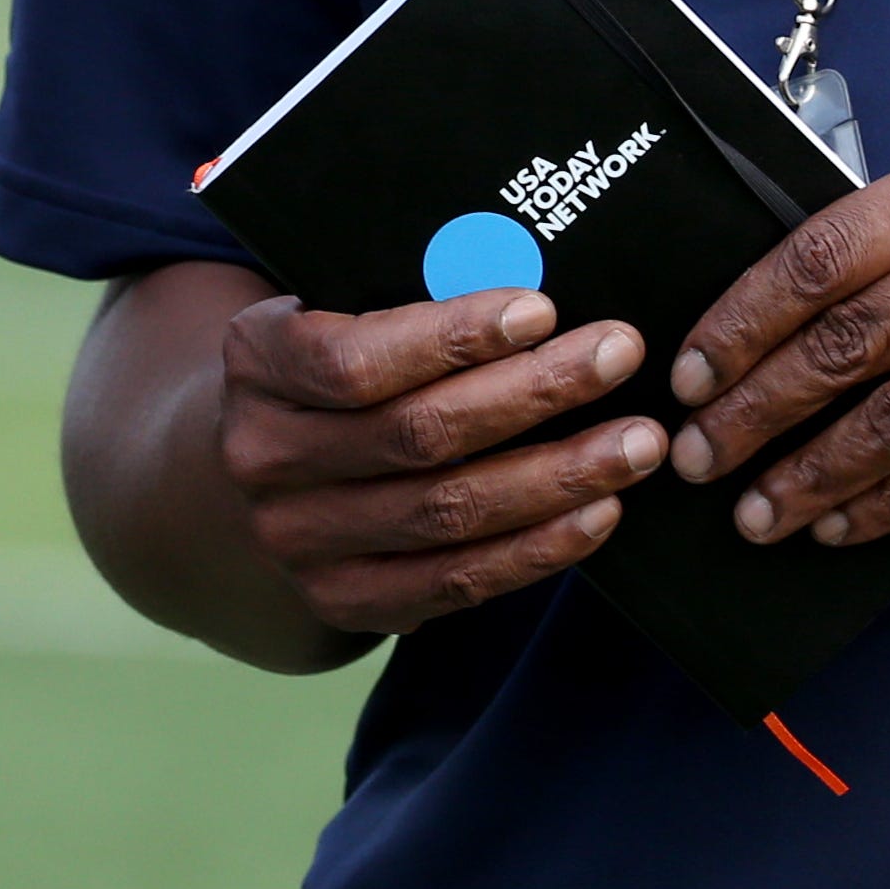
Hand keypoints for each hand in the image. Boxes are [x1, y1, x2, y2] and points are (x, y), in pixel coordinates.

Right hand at [213, 286, 667, 637]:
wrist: (252, 464)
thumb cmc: (325, 361)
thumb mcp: (332, 308)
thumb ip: (405, 296)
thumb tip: (529, 288)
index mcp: (255, 363)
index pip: (354, 359)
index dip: (452, 339)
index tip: (542, 309)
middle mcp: (262, 459)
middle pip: (416, 435)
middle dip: (533, 394)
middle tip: (618, 356)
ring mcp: (298, 541)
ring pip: (446, 513)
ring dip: (556, 476)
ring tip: (637, 443)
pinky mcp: (342, 600)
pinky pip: (455, 582)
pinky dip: (536, 549)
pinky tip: (599, 512)